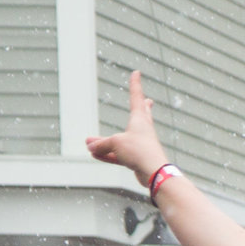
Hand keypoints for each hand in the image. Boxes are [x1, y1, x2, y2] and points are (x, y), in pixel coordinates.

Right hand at [86, 70, 169, 185]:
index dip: (135, 84)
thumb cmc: (138, 151)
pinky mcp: (138, 160)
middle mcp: (142, 131)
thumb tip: (90, 146)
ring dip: (106, 142)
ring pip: (123, 140)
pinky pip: (119, 155)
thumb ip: (101, 144)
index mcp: (140, 119)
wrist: (154, 172)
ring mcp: (141, 146)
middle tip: (149, 101)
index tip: (137, 72)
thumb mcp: (114, 143)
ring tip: (92, 144)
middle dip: (144, 107)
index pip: (136, 97)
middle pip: (142, 116)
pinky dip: (108, 155)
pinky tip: (95, 155)